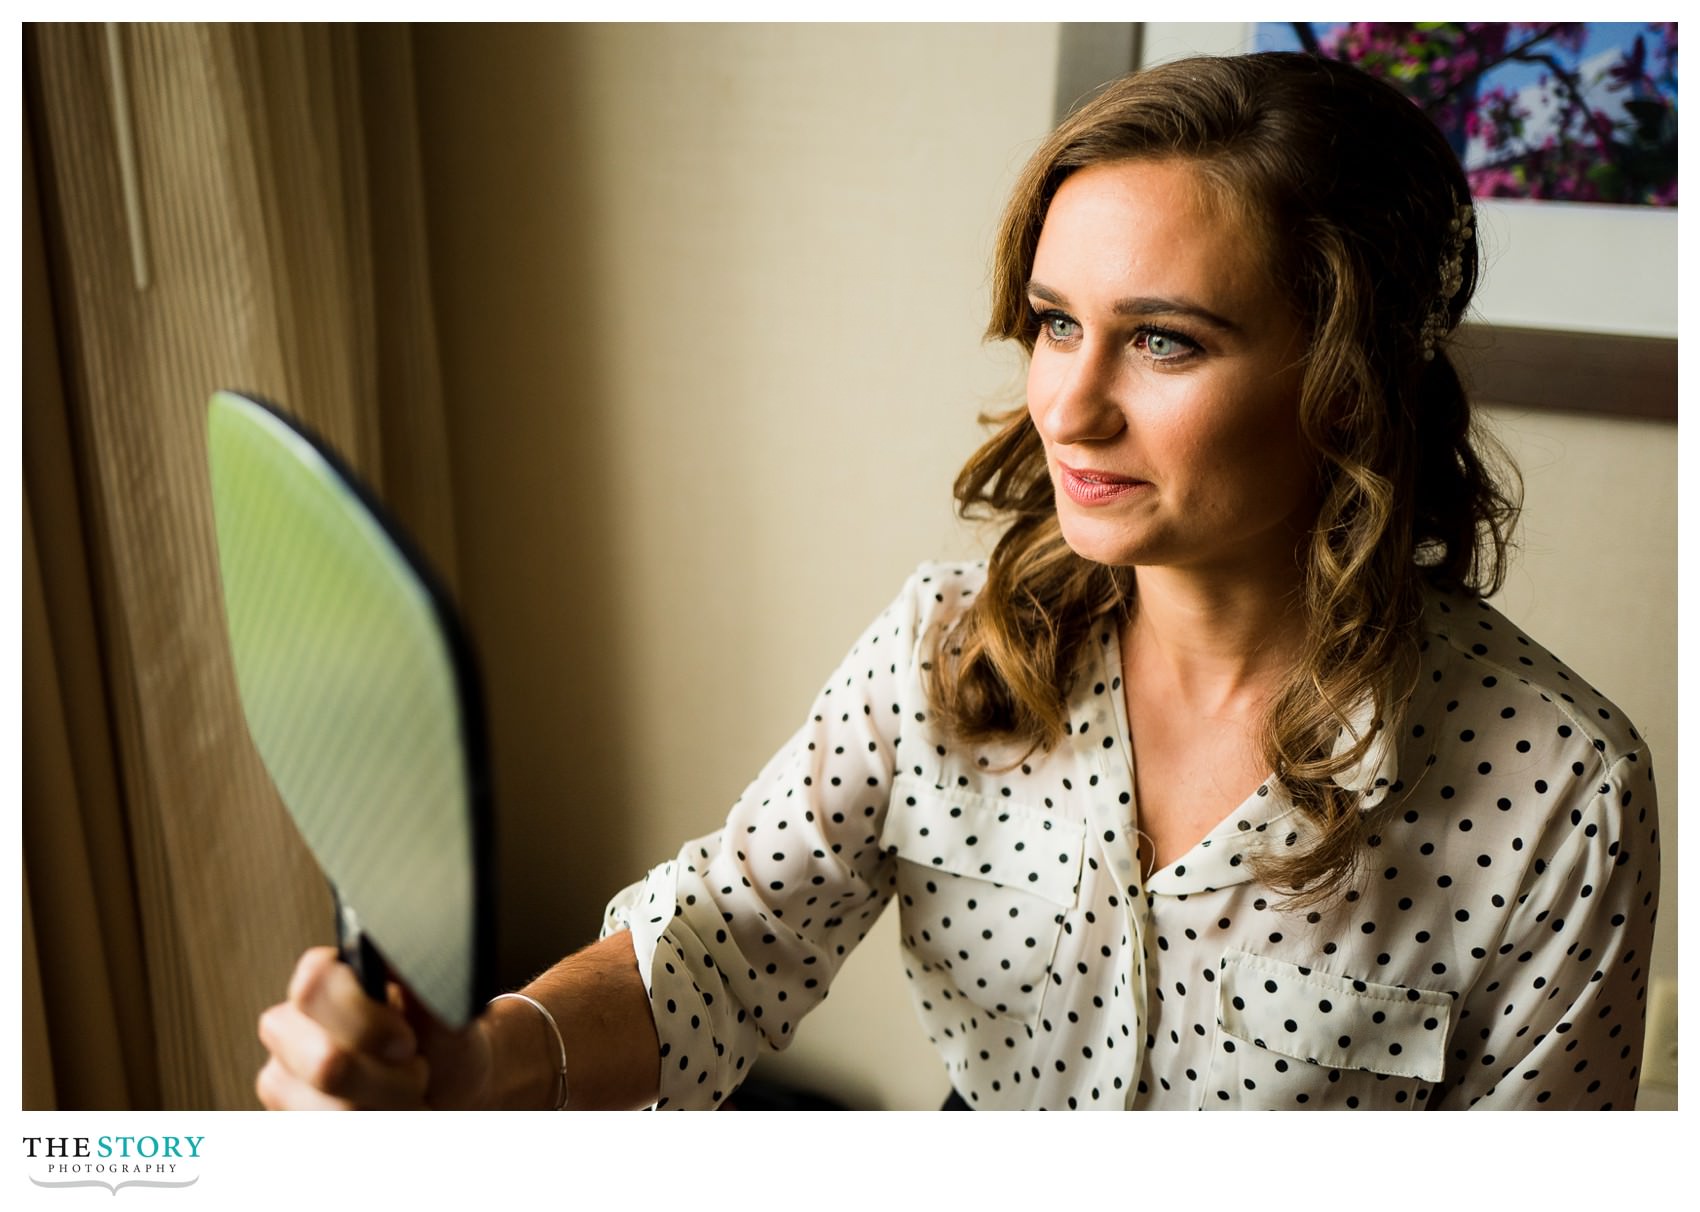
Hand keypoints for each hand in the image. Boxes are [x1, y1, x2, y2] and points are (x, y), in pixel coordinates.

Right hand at [256, 947, 490, 1108]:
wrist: (452, 1085)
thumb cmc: (444, 1036)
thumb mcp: (445, 1000)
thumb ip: (416, 968)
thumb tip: (395, 937)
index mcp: (322, 981)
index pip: (314, 985)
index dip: (365, 1020)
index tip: (407, 1041)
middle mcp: (290, 1027)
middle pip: (324, 1062)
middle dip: (388, 1079)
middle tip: (417, 1071)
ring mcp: (283, 1078)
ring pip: (328, 1111)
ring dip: (387, 1112)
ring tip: (408, 1095)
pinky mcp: (291, 1119)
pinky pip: (326, 1136)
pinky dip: (374, 1130)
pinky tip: (389, 1117)